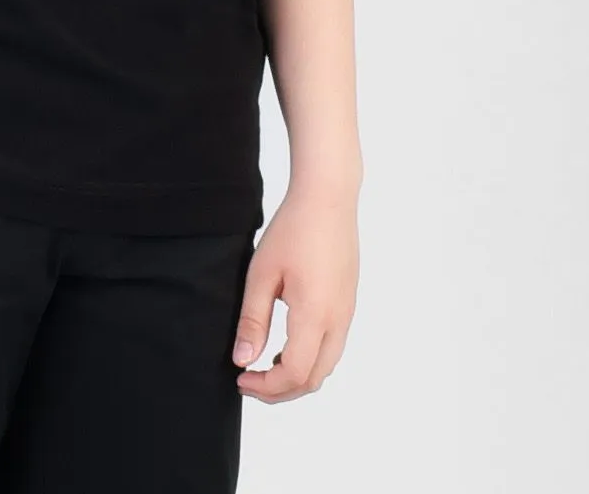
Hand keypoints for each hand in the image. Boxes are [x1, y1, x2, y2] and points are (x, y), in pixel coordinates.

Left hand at [230, 181, 359, 402]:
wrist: (328, 198)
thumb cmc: (292, 229)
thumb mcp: (262, 274)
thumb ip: (253, 320)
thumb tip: (243, 360)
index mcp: (315, 315)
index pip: (294, 374)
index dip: (266, 387)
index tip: (240, 379)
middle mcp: (338, 320)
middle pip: (313, 380)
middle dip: (280, 390)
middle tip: (250, 380)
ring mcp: (347, 312)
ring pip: (326, 366)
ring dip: (297, 376)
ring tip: (265, 363)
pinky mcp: (348, 303)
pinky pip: (332, 346)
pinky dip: (310, 358)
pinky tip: (287, 343)